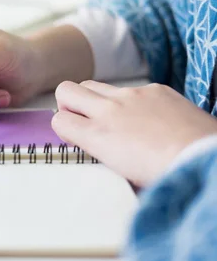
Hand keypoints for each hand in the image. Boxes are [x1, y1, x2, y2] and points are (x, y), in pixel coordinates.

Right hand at [52, 81, 216, 185]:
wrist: (204, 158)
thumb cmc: (164, 176)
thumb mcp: (120, 173)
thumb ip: (100, 152)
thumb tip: (93, 143)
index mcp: (97, 136)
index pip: (58, 120)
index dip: (64, 128)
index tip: (76, 136)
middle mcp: (109, 110)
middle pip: (66, 90)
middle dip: (68, 103)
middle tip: (83, 118)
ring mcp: (131, 95)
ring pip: (94, 85)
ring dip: (95, 99)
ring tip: (114, 118)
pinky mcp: (154, 88)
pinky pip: (130, 88)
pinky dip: (131, 100)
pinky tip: (149, 117)